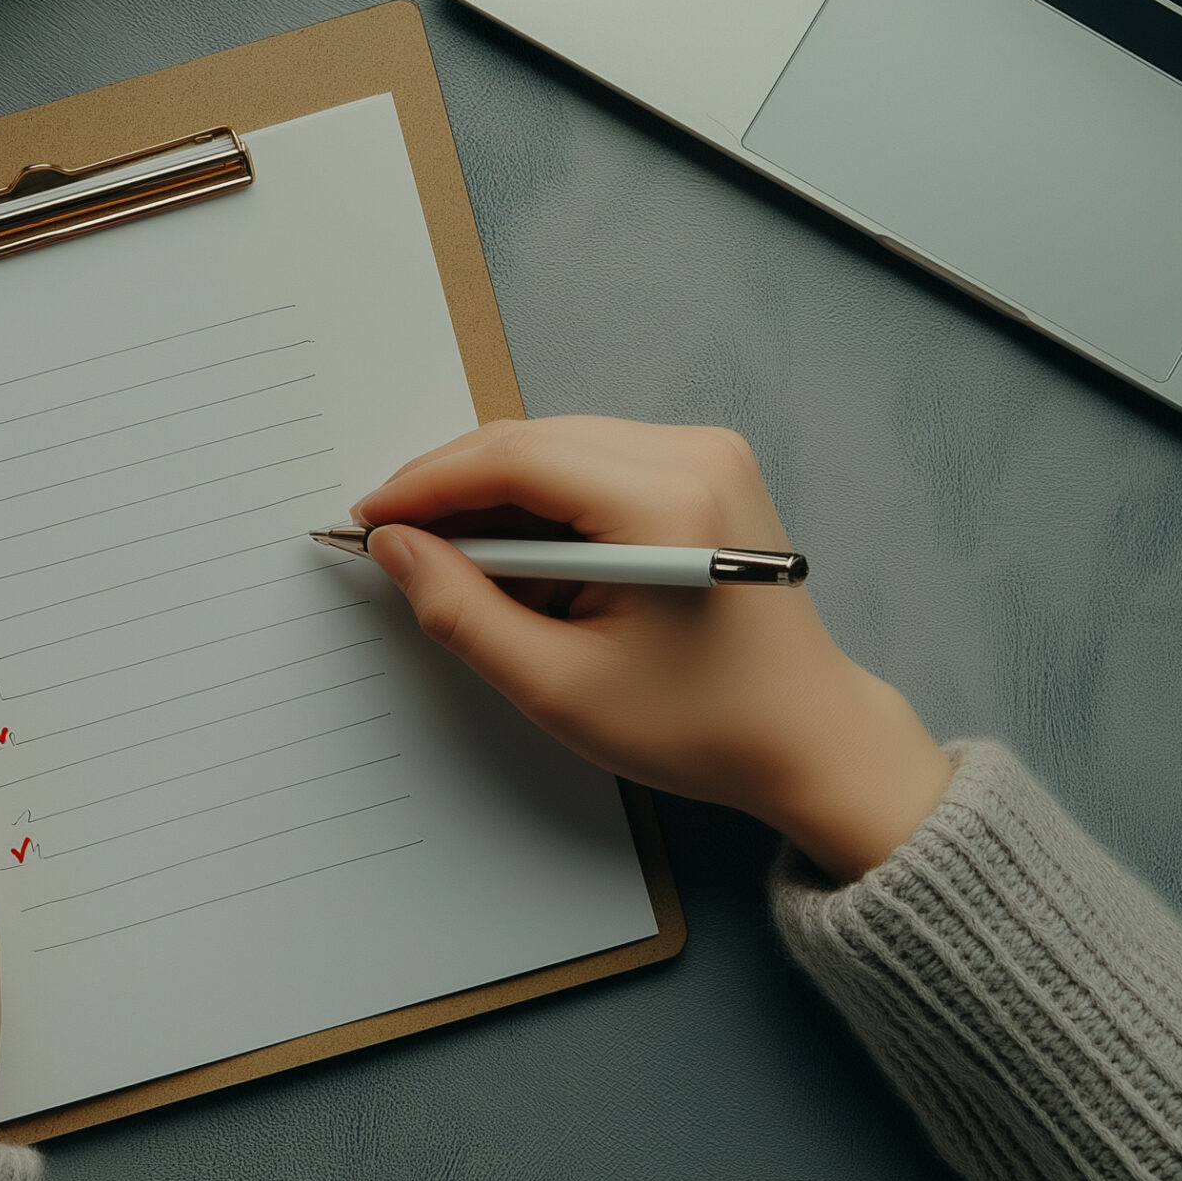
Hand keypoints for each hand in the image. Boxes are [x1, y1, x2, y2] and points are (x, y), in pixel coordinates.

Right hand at [355, 418, 951, 880]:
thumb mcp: (560, 687)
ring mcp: (707, 453)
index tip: (370, 518)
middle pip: (533, 441)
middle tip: (394, 539)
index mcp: (666, 506)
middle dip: (453, 487)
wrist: (811, 738)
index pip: (514, 460)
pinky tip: (515, 552)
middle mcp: (694, 456)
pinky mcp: (706, 466)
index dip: (427, 484)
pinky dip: (542, 499)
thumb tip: (397, 548)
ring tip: (452, 557)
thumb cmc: (702, 726)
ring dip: (495, 493)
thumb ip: (463, 611)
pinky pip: (594, 459)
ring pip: (558, 445)